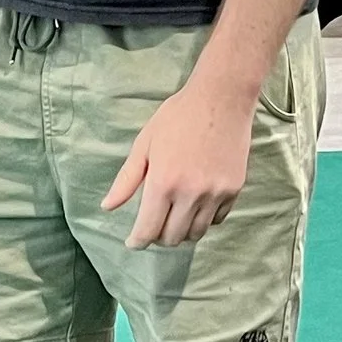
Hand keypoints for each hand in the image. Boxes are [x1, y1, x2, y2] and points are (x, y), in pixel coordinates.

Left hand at [102, 71, 256, 249]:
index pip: (148, 229)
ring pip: (196, 232)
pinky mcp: (234, 189)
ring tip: (174, 218)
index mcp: (163, 182)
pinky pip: (217, 219)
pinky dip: (204, 219)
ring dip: (182, 231)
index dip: (138, 241)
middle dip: (159, 237)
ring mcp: (215, 193)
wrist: (222, 98)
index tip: (134, 242)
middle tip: (154, 225)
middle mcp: (190, 193)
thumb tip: (107, 206)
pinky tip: (196, 205)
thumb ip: (127, 179)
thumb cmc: (178, 116)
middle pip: (172, 237)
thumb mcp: (144, 143)